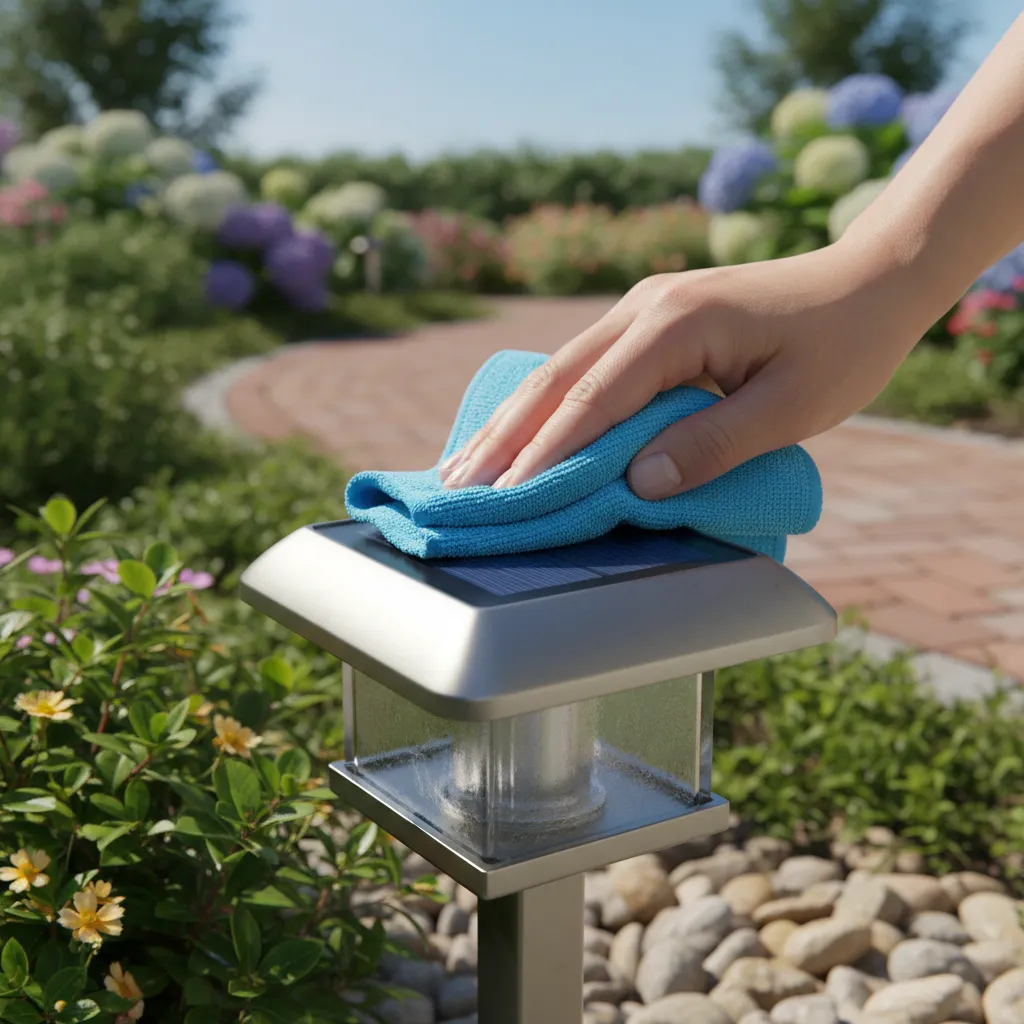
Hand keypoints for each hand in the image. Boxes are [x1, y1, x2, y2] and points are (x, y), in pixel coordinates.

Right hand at [439, 242, 930, 498]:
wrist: (870, 279)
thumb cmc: (843, 344)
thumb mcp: (794, 406)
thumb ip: (714, 443)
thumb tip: (638, 484)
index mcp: (676, 323)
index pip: (593, 398)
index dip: (546, 453)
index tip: (506, 500)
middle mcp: (644, 307)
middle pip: (553, 379)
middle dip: (503, 439)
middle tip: (456, 490)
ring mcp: (641, 309)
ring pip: (556, 371)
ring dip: (509, 421)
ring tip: (461, 467)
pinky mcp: (647, 322)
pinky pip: (579, 367)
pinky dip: (540, 405)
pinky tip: (513, 430)